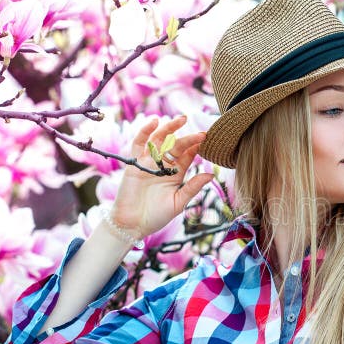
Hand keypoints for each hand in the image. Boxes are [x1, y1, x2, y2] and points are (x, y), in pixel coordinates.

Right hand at [110, 115, 214, 237]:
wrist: (132, 224)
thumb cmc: (156, 216)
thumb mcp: (178, 202)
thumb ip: (192, 188)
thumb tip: (211, 175)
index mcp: (175, 174)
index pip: (187, 156)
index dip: (195, 147)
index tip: (206, 139)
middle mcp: (162, 166)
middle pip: (175, 146)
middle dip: (187, 137)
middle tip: (200, 132)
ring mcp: (148, 163)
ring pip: (159, 140)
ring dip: (169, 129)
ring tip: (180, 120)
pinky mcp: (134, 163)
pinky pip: (139, 144)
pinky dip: (145, 132)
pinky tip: (154, 122)